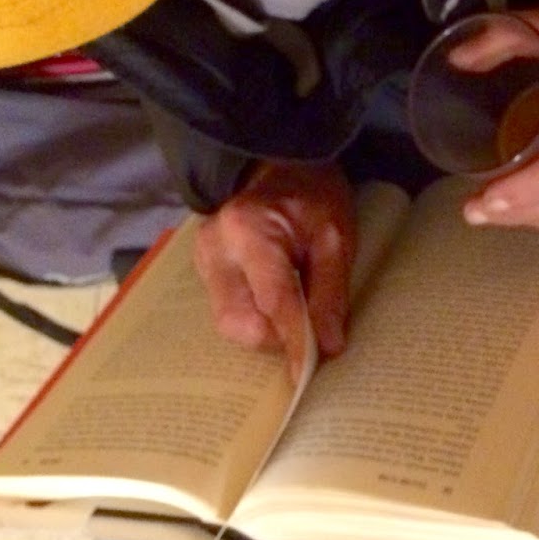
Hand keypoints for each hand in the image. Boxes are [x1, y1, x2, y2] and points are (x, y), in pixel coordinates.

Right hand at [192, 160, 354, 382]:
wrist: (279, 167)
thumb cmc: (311, 197)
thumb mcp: (334, 237)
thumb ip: (330, 292)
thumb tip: (328, 346)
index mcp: (248, 230)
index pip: (272, 300)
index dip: (293, 340)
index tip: (308, 372)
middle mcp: (215, 248)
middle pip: (239, 322)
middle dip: (277, 338)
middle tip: (312, 331)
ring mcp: (204, 260)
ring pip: (229, 324)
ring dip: (267, 332)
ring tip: (297, 314)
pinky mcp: (205, 271)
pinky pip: (227, 312)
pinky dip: (256, 320)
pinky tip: (278, 310)